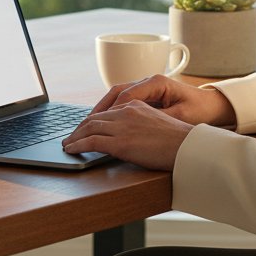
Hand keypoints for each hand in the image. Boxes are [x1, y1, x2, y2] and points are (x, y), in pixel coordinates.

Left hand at [61, 99, 192, 169]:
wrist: (188, 147)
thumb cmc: (179, 140)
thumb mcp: (158, 124)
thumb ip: (140, 124)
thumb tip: (130, 135)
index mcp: (136, 105)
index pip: (107, 111)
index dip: (92, 120)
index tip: (85, 128)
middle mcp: (127, 112)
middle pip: (95, 118)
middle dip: (80, 128)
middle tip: (71, 137)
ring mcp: (122, 127)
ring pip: (89, 128)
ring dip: (75, 137)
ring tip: (68, 145)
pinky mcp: (120, 143)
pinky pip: (91, 142)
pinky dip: (78, 145)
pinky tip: (71, 150)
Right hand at [86, 74, 237, 126]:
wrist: (212, 105)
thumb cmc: (199, 110)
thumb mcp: (180, 116)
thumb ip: (158, 118)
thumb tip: (136, 123)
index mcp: (156, 82)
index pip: (127, 96)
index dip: (111, 111)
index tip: (98, 125)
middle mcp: (148, 81)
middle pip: (117, 92)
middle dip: (100, 109)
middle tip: (84, 125)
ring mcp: (146, 86)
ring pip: (117, 95)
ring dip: (103, 109)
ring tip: (88, 125)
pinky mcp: (146, 94)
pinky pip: (123, 100)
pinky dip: (111, 110)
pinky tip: (103, 122)